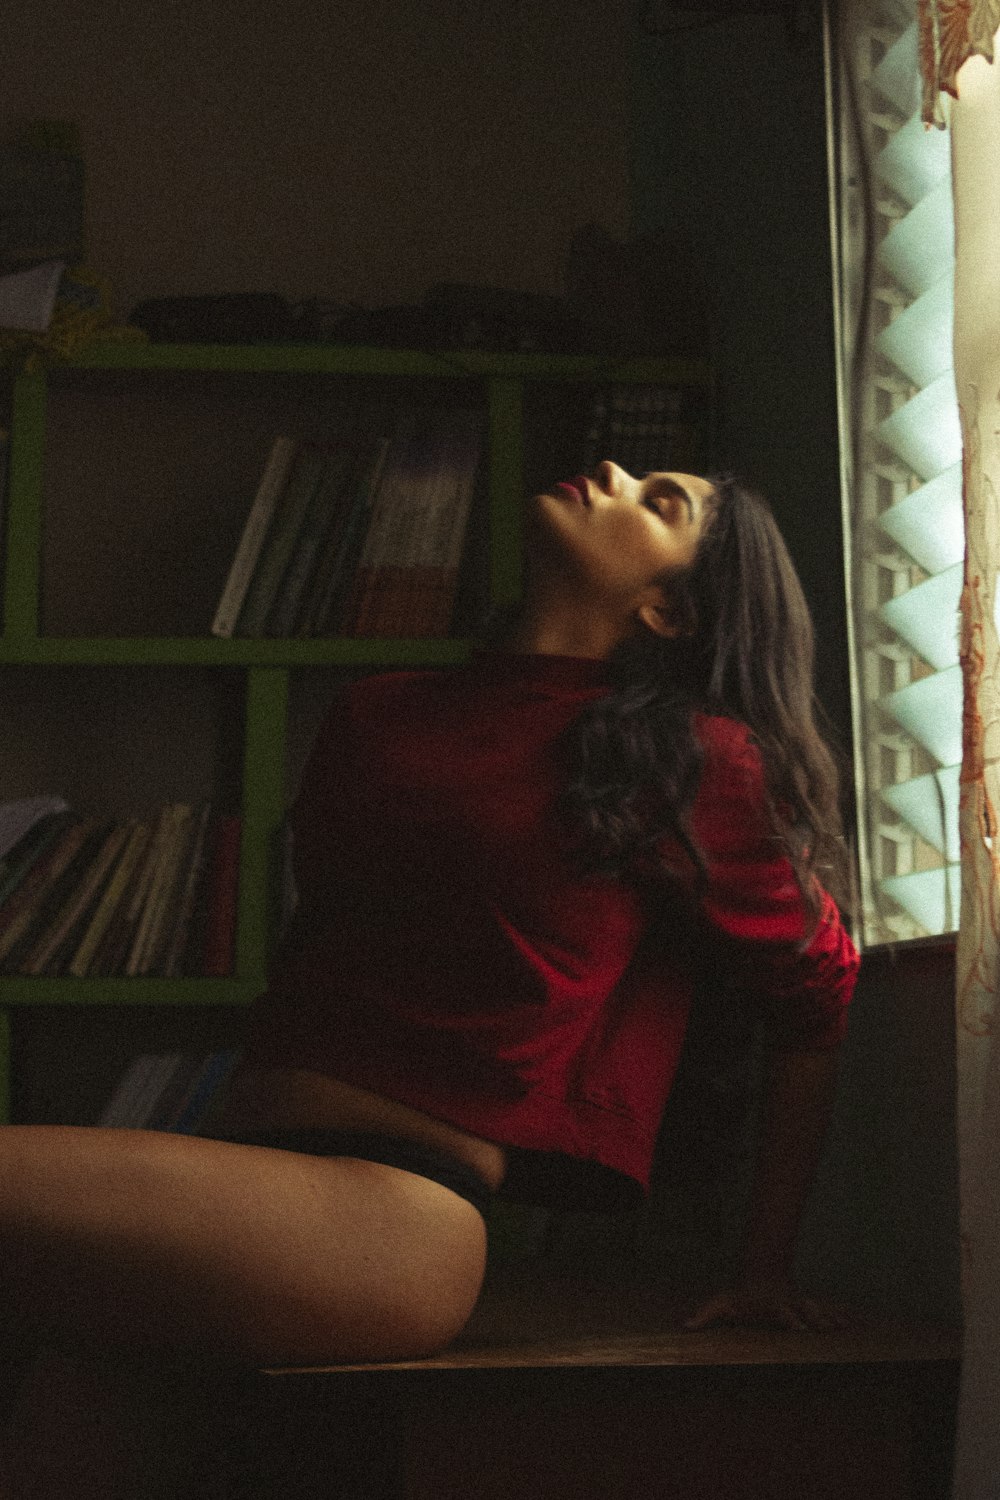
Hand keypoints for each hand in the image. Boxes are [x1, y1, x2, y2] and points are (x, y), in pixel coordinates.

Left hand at [682, 1274, 852, 1332]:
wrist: (762, 1271)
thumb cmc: (741, 1295)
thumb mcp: (722, 1302)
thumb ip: (705, 1314)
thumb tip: (685, 1325)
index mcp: (775, 1307)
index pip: (784, 1314)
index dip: (792, 1321)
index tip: (800, 1329)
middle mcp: (792, 1305)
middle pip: (807, 1312)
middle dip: (818, 1321)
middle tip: (828, 1330)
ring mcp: (802, 1305)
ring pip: (821, 1311)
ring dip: (835, 1319)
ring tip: (849, 1328)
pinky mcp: (810, 1307)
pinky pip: (829, 1311)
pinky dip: (844, 1317)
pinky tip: (858, 1324)